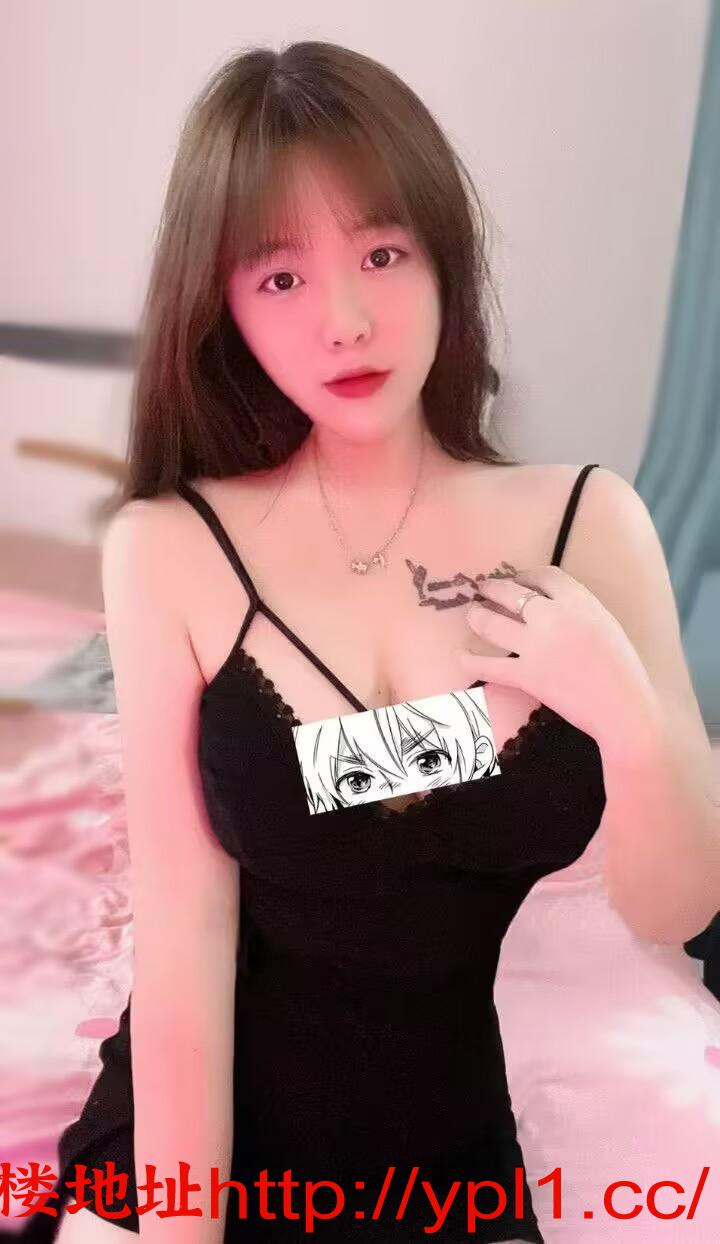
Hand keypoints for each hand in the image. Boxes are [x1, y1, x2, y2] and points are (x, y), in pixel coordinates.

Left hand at [457, 566, 659, 752]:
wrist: (624, 707)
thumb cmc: (622, 670)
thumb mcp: (605, 624)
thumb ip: (577, 610)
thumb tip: (550, 605)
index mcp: (579, 601)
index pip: (544, 576)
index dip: (525, 575)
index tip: (517, 580)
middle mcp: (553, 616)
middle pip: (510, 592)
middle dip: (492, 588)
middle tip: (483, 589)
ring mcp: (536, 645)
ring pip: (491, 622)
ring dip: (477, 616)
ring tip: (471, 614)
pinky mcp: (526, 675)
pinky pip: (487, 665)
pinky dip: (469, 661)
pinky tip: (460, 656)